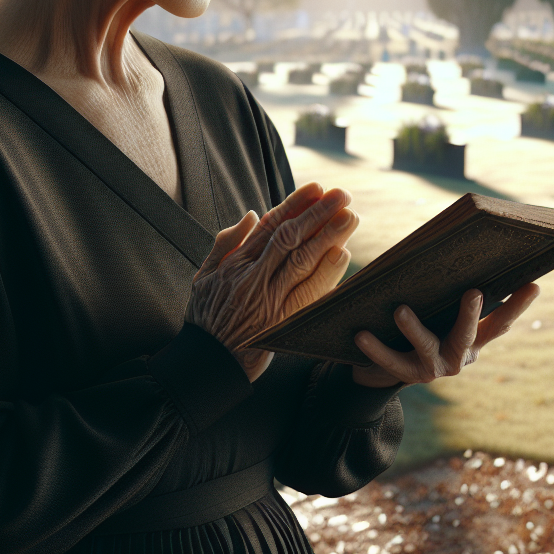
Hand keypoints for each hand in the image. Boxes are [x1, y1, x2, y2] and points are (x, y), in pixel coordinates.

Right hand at [186, 182, 357, 380]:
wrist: (207, 365)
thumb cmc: (207, 318)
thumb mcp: (204, 276)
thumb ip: (226, 244)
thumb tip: (253, 216)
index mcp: (236, 264)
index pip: (271, 226)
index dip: (296, 204)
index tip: (316, 189)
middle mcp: (253, 278)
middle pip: (291, 238)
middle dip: (318, 213)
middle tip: (342, 195)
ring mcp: (268, 301)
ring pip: (302, 262)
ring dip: (329, 237)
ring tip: (350, 217)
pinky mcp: (282, 324)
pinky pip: (308, 294)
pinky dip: (326, 274)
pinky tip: (342, 255)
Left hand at [351, 283, 540, 387]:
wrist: (385, 370)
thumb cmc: (423, 324)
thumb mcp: (442, 309)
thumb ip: (453, 289)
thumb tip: (462, 248)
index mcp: (474, 339)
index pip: (501, 322)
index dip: (518, 305)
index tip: (533, 284)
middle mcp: (459, 356)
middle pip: (469, 335)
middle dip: (471, 314)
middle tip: (473, 291)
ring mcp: (433, 368)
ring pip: (427, 348)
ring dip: (414, 329)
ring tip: (400, 311)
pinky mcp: (405, 374)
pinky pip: (390, 361)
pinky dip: (376, 348)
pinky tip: (362, 333)